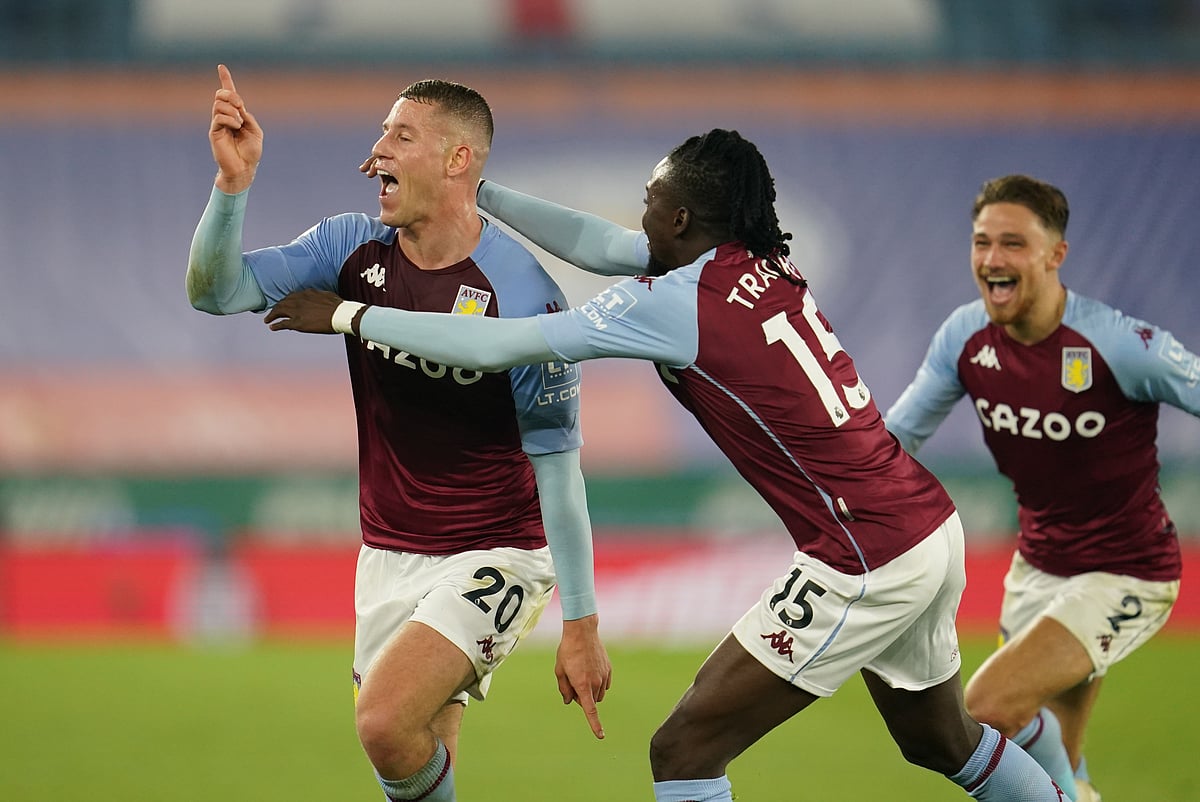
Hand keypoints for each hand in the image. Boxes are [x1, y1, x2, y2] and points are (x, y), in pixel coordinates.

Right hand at [210, 64, 263, 193]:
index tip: (221, 67)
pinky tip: (236, 127)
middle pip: (221, 94)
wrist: (244, 168)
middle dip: (231, 95)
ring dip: (233, 111)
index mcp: (236, 115)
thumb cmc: (251, 153)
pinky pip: (219, 116)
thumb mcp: (256, 132)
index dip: (226, 80)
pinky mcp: (214, 131)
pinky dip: (230, 119)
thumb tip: (239, 109)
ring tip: (239, 123)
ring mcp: (218, 123)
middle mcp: (225, 117)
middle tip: (241, 106)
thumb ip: (248, 117)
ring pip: (219, 104)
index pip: (229, 94)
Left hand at [264, 289, 344, 332]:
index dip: (286, 301)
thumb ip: (319, 296)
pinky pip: (283, 323)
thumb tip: (319, 298)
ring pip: (279, 311)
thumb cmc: (339, 306)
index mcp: (307, 293)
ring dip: (272, 315)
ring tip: (267, 320)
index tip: (284, 304)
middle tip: (272, 313)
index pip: (292, 296)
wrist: (341, 315)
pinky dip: (276, 325)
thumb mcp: (328, 295)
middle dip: (276, 307)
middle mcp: (299, 300)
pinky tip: (272, 327)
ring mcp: (297, 311)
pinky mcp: (298, 323)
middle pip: (283, 302)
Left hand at [555, 615, 611, 738]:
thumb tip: (570, 701)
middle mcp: (595, 682)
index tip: (600, 735)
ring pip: (598, 694)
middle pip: (590, 701)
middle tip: (572, 681)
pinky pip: (604, 684)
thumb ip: (564, 689)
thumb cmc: (568, 651)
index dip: (595, 724)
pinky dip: (598, 683)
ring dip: (590, 691)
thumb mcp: (560, 670)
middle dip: (582, 698)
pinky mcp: (608, 669)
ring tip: (580, 673)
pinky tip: (590, 669)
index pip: (590, 710)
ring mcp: (603, 675)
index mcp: (582, 684)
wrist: (582, 631)